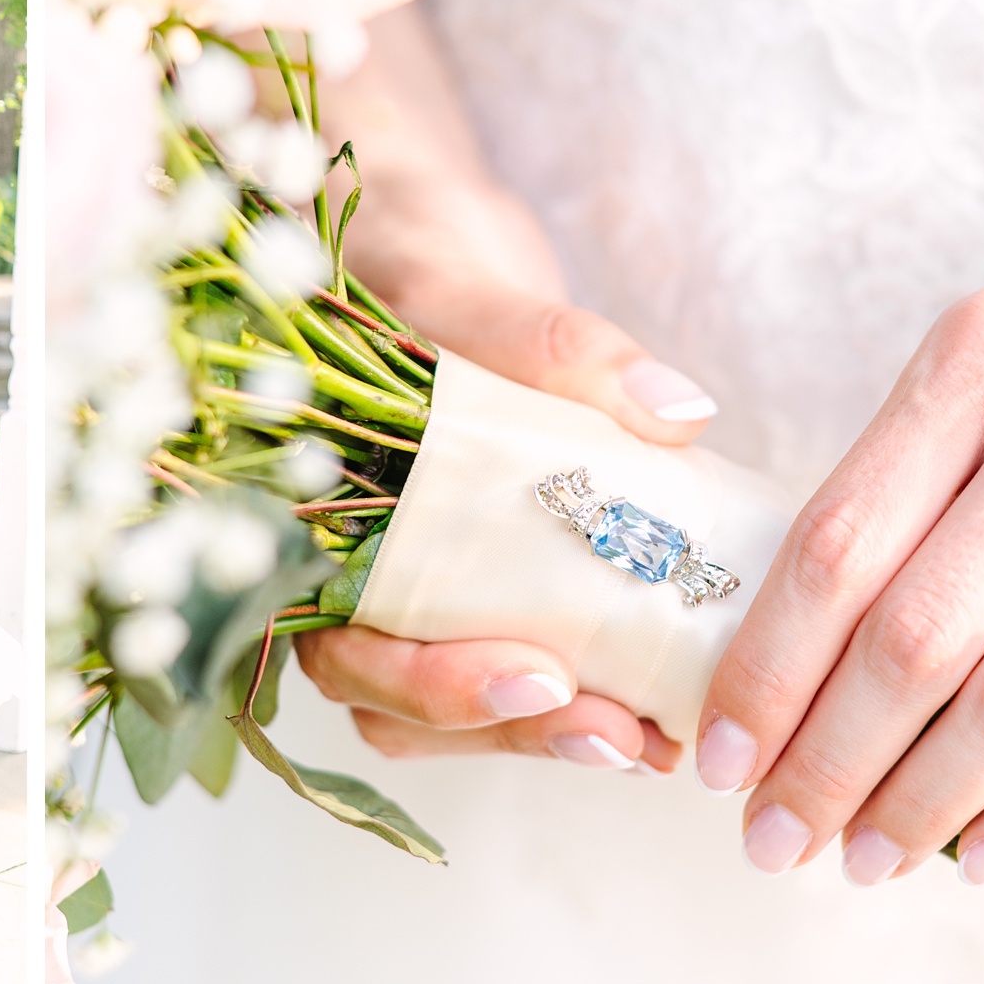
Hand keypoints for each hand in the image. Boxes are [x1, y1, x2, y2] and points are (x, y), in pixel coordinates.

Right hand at [288, 8, 719, 771]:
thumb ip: (551, 344)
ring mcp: (407, 586)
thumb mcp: (463, 284)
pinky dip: (577, 696)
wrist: (417, 245)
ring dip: (545, 734)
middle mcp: (340, 571)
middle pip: (399, 701)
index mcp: (306, 515)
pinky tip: (657, 701)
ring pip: (449, 709)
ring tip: (651, 738)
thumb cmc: (404, 262)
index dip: (431, 681)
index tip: (537, 677)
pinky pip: (510, 668)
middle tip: (617, 735)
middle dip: (509, 728)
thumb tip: (676, 409)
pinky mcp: (477, 585)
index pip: (345, 641)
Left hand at [697, 197, 983, 885]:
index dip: (763, 670)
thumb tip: (788, 636)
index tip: (716, 757)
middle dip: (825, 763)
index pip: (831, 549)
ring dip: (924, 803)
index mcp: (969, 373)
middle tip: (770, 840)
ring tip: (860, 860)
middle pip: (909, 640)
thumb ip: (899, 473)